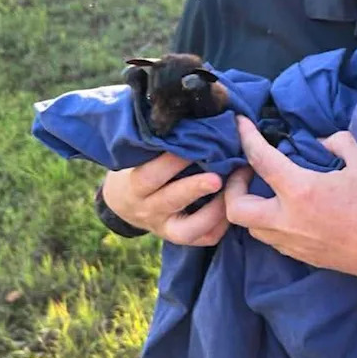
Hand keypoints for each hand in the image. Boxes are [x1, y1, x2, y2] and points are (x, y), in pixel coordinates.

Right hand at [101, 152, 228, 245]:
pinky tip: (233, 209)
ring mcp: (164, 228)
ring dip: (213, 212)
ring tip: (233, 193)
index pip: (149, 175)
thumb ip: (159, 143)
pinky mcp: (180, 239)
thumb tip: (192, 118)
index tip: (194, 144)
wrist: (123, 203)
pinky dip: (220, 226)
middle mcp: (148, 210)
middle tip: (217, 178)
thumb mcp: (138, 155)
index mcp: (133, 186)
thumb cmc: (137, 167)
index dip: (171, 162)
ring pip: (188, 229)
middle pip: (170, 201)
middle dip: (194, 188)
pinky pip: (203, 239)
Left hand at [225, 116, 356, 284]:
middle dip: (232, 188)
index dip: (246, 137)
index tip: (240, 123)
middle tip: (247, 170)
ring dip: (251, 207)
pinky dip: (270, 223)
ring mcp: (295, 244)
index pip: (260, 159)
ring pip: (252, 229)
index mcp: (301, 191)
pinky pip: (273, 240)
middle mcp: (289, 221)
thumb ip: (336, 142)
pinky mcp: (305, 258)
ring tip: (267, 189)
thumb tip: (320, 142)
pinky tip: (288, 209)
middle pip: (236, 209)